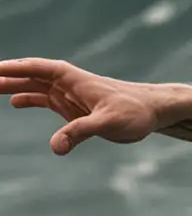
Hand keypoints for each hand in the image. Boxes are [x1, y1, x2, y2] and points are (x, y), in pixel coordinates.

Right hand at [1, 57, 170, 155]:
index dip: (12, 68)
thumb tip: (56, 147)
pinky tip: (15, 102)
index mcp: (72, 78)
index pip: (35, 68)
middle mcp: (67, 83)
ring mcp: (69, 94)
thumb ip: (80, 132)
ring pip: (33, 86)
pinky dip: (29, 99)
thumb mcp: (108, 123)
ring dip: (12, 86)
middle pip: (28, 75)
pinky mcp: (74, 107)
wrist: (153, 112)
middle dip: (5, 75)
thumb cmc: (135, 113)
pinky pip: (45, 100)